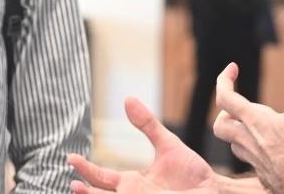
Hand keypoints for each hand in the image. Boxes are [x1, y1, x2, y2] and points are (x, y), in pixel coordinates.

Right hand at [67, 97, 219, 192]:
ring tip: (81, 190)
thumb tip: (127, 99)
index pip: (102, 178)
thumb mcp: (167, 144)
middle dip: (86, 191)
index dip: (86, 169)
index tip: (71, 158)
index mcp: (132, 182)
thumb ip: (147, 124)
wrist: (213, 190)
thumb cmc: (191, 172)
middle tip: (73, 182)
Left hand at [213, 42, 283, 193]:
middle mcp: (248, 140)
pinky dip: (253, 151)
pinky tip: (269, 150)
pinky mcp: (263, 174)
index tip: (232, 68)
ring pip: (234, 144)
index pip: (225, 96)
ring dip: (237, 132)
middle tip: (236, 102)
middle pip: (221, 124)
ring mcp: (254, 160)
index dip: (224, 79)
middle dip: (224, 111)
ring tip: (253, 125)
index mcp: (254, 121)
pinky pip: (250, 160)